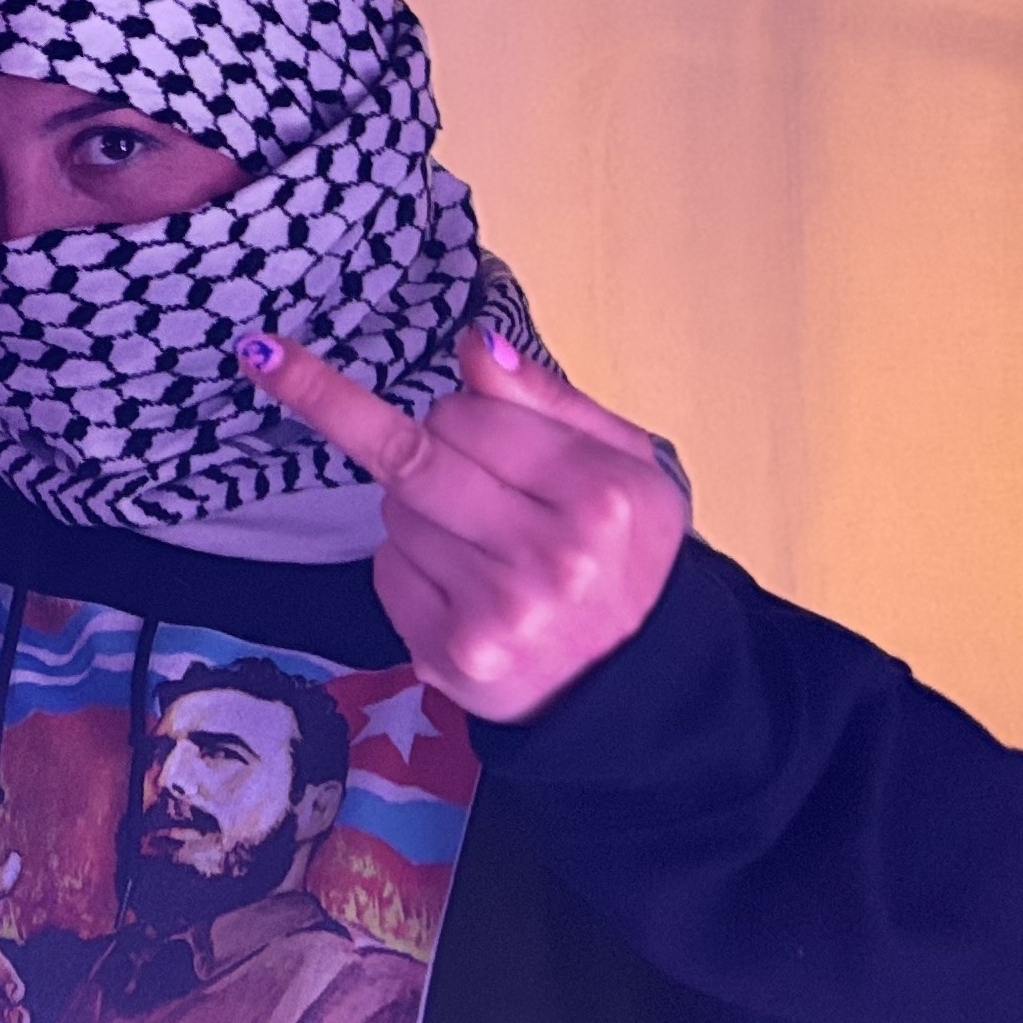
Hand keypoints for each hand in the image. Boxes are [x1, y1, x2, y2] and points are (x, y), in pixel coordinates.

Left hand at [245, 325, 690, 722]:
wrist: (637, 679)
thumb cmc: (624, 553)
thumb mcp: (623, 462)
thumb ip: (546, 398)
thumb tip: (474, 343)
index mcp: (600, 496)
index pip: (463, 413)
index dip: (459, 414)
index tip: (459, 419)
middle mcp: (550, 558)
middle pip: (411, 458)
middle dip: (415, 448)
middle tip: (453, 471)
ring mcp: (495, 613)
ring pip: (394, 514)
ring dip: (419, 514)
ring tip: (484, 544)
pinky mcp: (447, 654)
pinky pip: (385, 571)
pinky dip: (409, 567)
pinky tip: (463, 587)